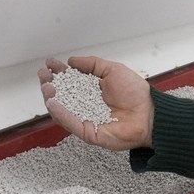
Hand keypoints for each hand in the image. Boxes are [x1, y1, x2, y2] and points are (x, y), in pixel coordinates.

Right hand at [37, 56, 153, 150]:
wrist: (149, 113)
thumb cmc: (136, 93)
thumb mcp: (112, 70)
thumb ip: (92, 64)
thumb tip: (72, 61)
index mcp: (92, 90)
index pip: (70, 80)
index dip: (59, 72)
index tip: (50, 64)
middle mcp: (86, 105)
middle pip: (62, 95)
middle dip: (50, 84)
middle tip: (44, 76)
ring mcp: (86, 119)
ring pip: (62, 110)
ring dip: (52, 98)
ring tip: (47, 87)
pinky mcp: (88, 132)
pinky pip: (71, 123)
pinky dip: (61, 113)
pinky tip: (53, 103)